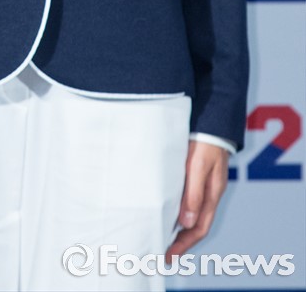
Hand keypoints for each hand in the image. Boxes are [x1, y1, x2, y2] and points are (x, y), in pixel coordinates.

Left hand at [166, 141, 228, 260]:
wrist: (211, 122)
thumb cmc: (205, 143)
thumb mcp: (197, 167)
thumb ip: (193, 193)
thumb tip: (186, 223)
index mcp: (212, 194)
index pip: (199, 228)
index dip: (185, 244)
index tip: (169, 255)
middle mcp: (210, 193)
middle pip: (197, 225)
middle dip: (182, 241)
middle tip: (165, 252)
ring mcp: (205, 185)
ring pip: (194, 214)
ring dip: (182, 228)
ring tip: (165, 236)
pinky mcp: (198, 176)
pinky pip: (191, 201)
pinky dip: (181, 212)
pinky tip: (171, 211)